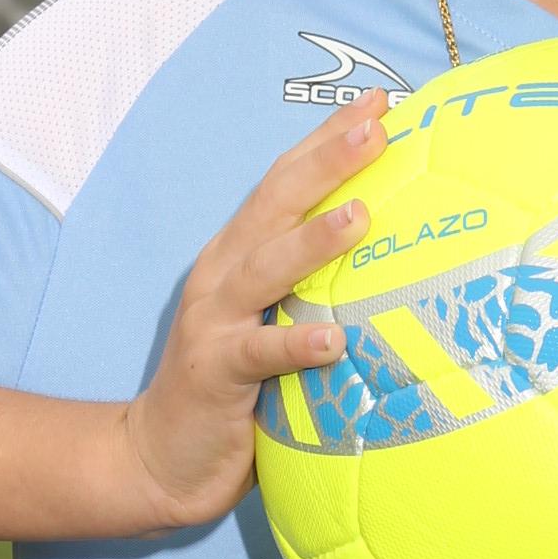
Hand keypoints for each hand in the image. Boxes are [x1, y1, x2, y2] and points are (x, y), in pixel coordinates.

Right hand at [121, 90, 387, 530]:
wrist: (161, 455)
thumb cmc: (237, 385)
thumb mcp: (274, 318)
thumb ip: (315, 285)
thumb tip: (396, 254)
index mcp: (241, 251)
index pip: (287, 181)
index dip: (329, 139)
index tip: (382, 103)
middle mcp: (224, 272)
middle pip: (275, 203)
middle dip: (327, 162)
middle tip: (378, 128)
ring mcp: (216, 321)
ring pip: (266, 268)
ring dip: (312, 241)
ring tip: (360, 216)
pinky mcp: (215, 372)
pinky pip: (259, 354)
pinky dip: (293, 344)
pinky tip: (331, 342)